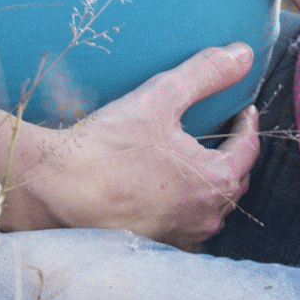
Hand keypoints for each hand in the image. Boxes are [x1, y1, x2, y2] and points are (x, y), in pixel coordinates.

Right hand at [4, 43, 259, 248]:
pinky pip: (184, 224)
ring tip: (199, 159)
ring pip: (211, 207)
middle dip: (234, 154)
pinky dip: (185, 204)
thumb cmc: (108, 146)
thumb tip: (244, 54)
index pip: (248, 149)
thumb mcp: (162, 97)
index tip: (243, 109)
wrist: (51, 190)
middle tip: (224, 131)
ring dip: (211, 183)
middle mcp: (205, 216)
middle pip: (235, 180)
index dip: (247, 125)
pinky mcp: (153, 245)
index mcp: (216, 181)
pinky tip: (168, 189)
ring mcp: (180, 236)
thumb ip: (206, 73)